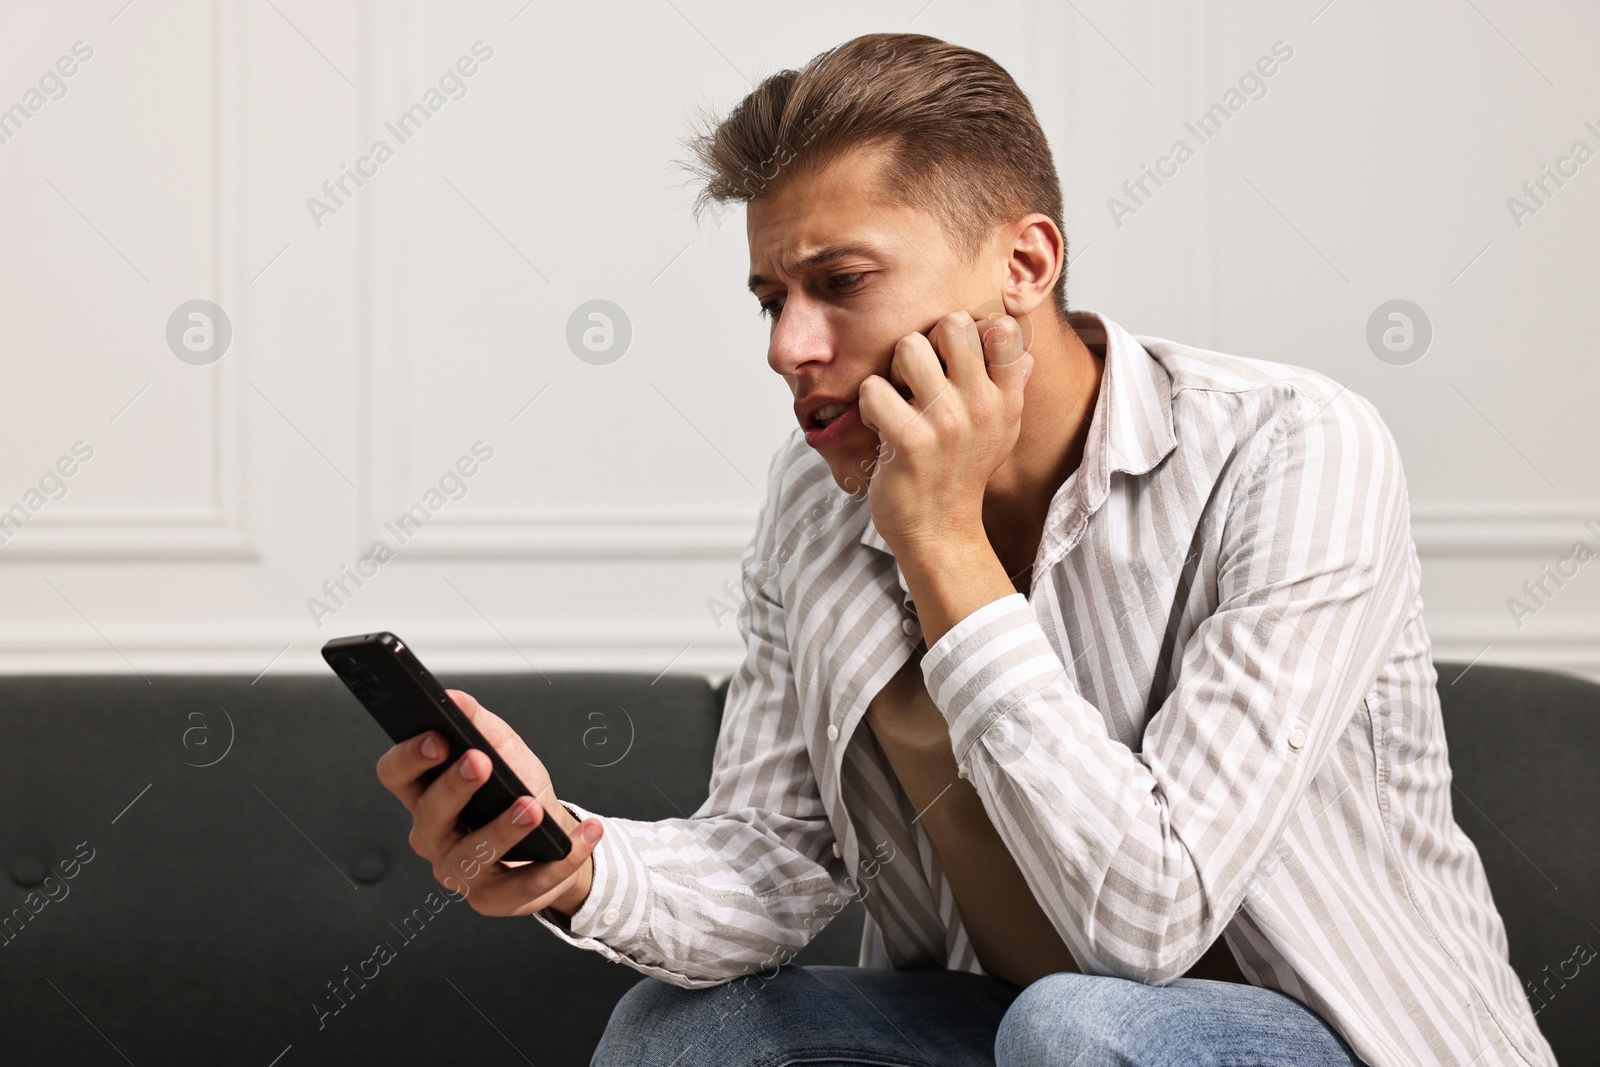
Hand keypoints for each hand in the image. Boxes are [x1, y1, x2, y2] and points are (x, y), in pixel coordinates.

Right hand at [375, 689, 603, 918]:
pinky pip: (525, 885)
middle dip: (455, 787)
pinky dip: (560, 861)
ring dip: (504, 829)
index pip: (397, 775)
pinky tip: (583, 836)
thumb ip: (477, 722)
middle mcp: (433, 837)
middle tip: (480, 761)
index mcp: (425, 795)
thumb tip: (454, 698)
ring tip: (532, 807)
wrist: (551, 839)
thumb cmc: (518, 790)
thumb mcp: (503, 748)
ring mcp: (460, 872)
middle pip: (430, 815)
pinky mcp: (495, 899)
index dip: (411, 756)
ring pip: (472, 854)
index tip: (438, 737)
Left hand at [857, 309, 1031, 551]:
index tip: (954, 361)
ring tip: (897, 399)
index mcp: (1006, 399)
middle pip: (952, 324)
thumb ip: (1012, 386)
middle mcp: (982, 406)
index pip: (1002, 327)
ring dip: (893, 370)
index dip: (970, 331)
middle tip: (917, 378)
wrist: (939, 530)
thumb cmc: (961, 472)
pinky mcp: (909, 440)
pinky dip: (868, 404)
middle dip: (925, 342)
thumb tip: (1024, 351)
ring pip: (909, 346)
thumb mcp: (1001, 430)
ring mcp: (947, 423)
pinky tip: (879, 425)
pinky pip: (874, 388)